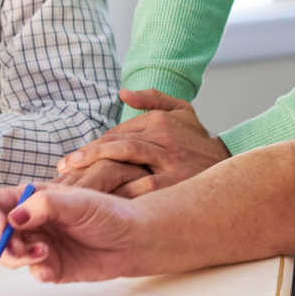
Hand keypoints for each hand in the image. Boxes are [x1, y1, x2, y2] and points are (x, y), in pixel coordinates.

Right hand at [0, 183, 141, 282]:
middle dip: (1, 245)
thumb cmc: (108, 213)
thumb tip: (13, 218)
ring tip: (44, 254)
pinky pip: (32, 273)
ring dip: (19, 258)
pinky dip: (37, 272)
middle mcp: (30, 222)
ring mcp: (39, 245)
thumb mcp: (77, 202)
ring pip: (9, 257)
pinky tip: (52, 266)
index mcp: (31, 199)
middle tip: (20, 249)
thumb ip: (44, 205)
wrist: (133, 240)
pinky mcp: (51, 267)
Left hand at [54, 88, 229, 197]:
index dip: (89, 148)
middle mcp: (163, 137)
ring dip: (94, 175)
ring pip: (123, 164)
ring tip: (73, 187)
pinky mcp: (175, 185)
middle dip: (84, 159)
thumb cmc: (199, 140)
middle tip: (62, 172)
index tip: (69, 162)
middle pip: (114, 146)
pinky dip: (118, 195)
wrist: (232, 165)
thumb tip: (123, 92)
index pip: (115, 133)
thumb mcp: (182, 110)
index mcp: (159, 120)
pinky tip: (100, 203)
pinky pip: (140, 189)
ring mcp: (170, 162)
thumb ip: (152, 98)